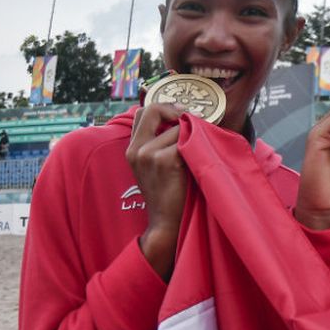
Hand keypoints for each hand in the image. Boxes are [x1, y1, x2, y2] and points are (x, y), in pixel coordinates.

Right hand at [125, 104, 186, 280]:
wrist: (166, 221)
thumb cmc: (167, 194)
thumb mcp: (154, 166)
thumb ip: (158, 143)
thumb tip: (180, 120)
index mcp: (133, 149)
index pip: (142, 112)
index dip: (163, 108)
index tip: (179, 114)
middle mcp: (137, 149)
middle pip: (152, 109)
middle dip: (174, 109)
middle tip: (190, 118)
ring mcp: (148, 154)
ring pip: (177, 127)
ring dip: (191, 134)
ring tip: (196, 150)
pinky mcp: (165, 160)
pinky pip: (185, 140)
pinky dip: (195, 145)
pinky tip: (197, 159)